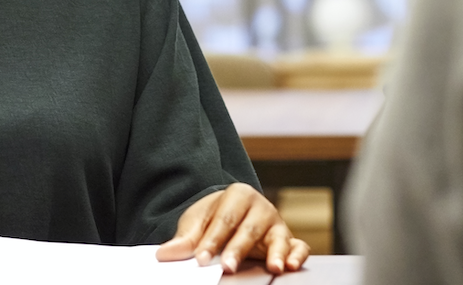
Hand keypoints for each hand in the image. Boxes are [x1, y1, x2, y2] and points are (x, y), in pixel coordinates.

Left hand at [155, 183, 309, 273]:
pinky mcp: (288, 239)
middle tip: (227, 267)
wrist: (231, 214)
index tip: (200, 258)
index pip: (224, 220)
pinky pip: (299, 246)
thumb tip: (164, 254)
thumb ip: (184, 240)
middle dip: (237, 250)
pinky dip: (297, 255)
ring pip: (277, 237)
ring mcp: (277, 223)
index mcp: (238, 195)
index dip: (212, 240)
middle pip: (249, 229)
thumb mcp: (197, 222)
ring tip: (273, 267)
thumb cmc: (215, 218)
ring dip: (275, 253)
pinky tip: (291, 265)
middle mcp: (261, 207)